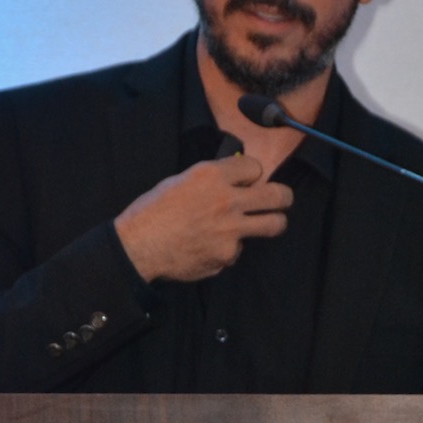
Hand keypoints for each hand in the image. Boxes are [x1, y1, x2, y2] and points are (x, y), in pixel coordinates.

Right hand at [114, 154, 293, 282]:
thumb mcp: (181, 181)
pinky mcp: (227, 255)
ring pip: (273, 225)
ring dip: (273, 223)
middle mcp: (227, 200)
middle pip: (277, 195)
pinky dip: (227, 249)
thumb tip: (233, 182)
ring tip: (269, 224)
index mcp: (213, 175)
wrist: (138, 246)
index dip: (253, 175)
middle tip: (282, 200)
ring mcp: (230, 230)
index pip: (255, 167)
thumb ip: (211, 180)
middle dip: (284, 197)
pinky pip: (238, 250)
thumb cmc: (153, 211)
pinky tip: (208, 247)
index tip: (251, 181)